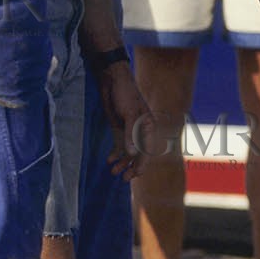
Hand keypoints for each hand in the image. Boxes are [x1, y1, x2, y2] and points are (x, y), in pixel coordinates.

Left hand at [96, 64, 152, 180]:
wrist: (112, 81)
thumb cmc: (125, 94)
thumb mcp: (129, 114)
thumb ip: (131, 134)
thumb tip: (132, 154)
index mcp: (149, 127)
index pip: (148, 151)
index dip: (141, 165)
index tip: (132, 175)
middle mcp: (141, 131)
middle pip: (139, 154)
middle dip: (131, 167)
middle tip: (121, 177)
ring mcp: (130, 131)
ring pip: (129, 152)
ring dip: (123, 162)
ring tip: (112, 171)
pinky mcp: (119, 129)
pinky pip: (120, 146)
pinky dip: (116, 154)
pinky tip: (109, 160)